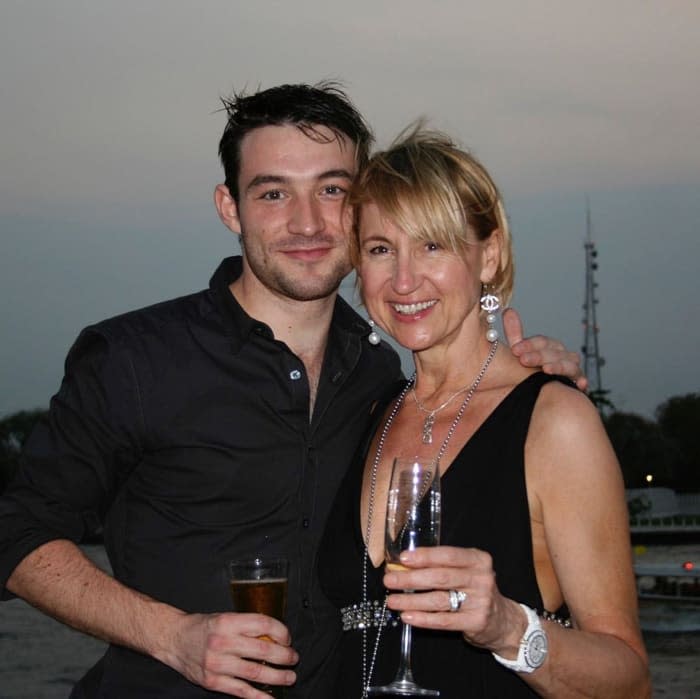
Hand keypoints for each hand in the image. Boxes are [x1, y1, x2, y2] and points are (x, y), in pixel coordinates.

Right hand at [164, 611, 297, 697]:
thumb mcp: (225, 617)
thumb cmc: (203, 627)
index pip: (263, 625)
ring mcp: (217, 664)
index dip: (281, 632)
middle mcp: (223, 642)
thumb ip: (247, 626)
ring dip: (277, 677)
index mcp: (228, 622)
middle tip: (293, 658)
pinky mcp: (212, 682)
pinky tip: (270, 697)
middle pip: (263, 651)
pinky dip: (258, 696)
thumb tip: (274, 637)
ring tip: (289, 677)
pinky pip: (241, 691)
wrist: (175, 639)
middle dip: (284, 656)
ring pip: (255, 673)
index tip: (287, 638)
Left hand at [382, 547, 526, 656]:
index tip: (403, 558)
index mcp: (478, 559)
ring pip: (439, 599)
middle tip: (390, 580)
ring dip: (412, 600)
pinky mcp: (476, 622)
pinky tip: (407, 616)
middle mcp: (481, 578)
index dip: (424, 556)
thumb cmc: (475, 589)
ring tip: (392, 600)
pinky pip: (444, 620)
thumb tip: (404, 564)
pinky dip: (423, 618)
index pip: (448, 555)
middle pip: (440, 577)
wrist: (503, 620)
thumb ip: (441, 565)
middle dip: (411, 578)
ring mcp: (480, 601)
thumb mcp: (465, 571)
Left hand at [503, 308, 587, 390]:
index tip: (515, 350)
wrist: (537, 393)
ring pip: (570, 365)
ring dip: (559, 367)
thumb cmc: (530, 370)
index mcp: (549, 347)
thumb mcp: (520, 353)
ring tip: (546, 370)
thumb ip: (515, 333)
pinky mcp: (577, 386)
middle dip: (538, 356)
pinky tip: (579, 384)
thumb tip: (508, 310)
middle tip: (523, 360)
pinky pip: (582, 383)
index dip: (529, 345)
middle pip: (554, 352)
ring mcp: (572, 370)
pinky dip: (582, 382)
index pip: (542, 342)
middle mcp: (563, 356)